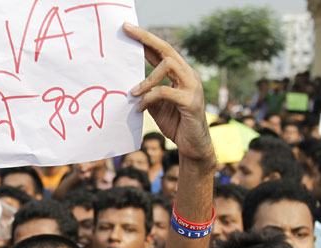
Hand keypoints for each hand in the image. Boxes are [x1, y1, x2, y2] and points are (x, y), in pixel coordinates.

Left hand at [124, 23, 214, 164]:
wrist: (193, 146)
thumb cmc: (176, 124)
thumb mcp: (156, 105)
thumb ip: (147, 92)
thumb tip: (128, 84)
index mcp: (180, 74)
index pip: (161, 51)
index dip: (145, 39)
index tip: (127, 29)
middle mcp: (188, 75)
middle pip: (167, 48)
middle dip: (146, 38)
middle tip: (127, 32)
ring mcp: (192, 86)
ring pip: (168, 65)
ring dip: (147, 78)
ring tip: (133, 93)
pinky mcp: (191, 101)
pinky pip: (165, 92)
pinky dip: (149, 98)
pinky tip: (140, 108)